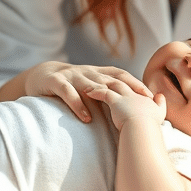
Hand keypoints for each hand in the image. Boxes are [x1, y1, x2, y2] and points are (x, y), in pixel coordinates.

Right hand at [23, 62, 152, 122]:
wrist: (39, 75)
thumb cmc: (69, 86)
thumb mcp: (87, 86)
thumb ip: (104, 93)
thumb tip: (129, 109)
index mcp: (96, 72)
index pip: (120, 75)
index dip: (135, 83)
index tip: (150, 96)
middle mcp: (86, 72)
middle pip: (109, 79)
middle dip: (127, 90)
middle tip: (140, 103)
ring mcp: (70, 75)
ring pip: (90, 85)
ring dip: (103, 97)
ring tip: (116, 111)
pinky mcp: (55, 81)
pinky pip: (67, 93)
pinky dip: (77, 104)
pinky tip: (85, 117)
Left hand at [85, 79, 165, 129]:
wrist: (145, 130)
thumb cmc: (150, 126)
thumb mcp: (159, 113)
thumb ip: (160, 104)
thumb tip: (161, 95)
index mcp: (142, 96)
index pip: (133, 85)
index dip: (127, 83)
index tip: (120, 82)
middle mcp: (133, 93)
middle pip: (122, 81)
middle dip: (111, 79)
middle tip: (102, 79)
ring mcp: (125, 96)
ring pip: (111, 84)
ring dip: (100, 84)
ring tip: (89, 85)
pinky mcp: (116, 101)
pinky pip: (103, 92)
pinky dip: (95, 91)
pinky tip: (87, 92)